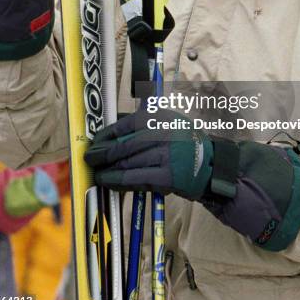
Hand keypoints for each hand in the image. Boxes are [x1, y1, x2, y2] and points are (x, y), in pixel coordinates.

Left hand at [84, 109, 214, 200]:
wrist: (211, 164)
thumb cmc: (184, 141)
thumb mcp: (168, 121)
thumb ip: (143, 123)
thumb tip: (111, 132)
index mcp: (159, 117)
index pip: (124, 125)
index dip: (104, 136)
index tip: (94, 142)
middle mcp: (161, 134)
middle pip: (122, 146)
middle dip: (101, 154)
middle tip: (88, 158)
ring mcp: (164, 156)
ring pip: (126, 164)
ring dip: (107, 171)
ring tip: (96, 173)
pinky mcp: (166, 177)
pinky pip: (135, 180)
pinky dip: (118, 182)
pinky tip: (109, 182)